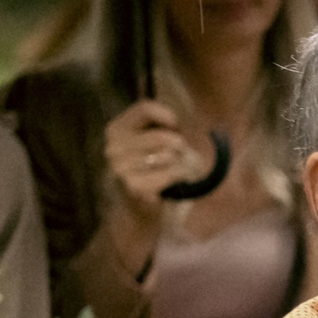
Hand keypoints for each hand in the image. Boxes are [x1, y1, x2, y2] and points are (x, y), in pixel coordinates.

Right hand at [105, 100, 199, 230]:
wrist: (139, 208)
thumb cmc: (151, 168)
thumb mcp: (150, 140)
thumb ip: (163, 125)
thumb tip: (203, 121)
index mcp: (115, 129)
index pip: (145, 108)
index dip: (169, 118)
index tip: (176, 129)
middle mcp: (113, 147)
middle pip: (163, 136)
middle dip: (178, 146)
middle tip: (175, 155)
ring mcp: (121, 168)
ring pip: (169, 155)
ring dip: (178, 163)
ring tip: (168, 170)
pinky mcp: (134, 187)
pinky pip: (171, 173)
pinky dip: (177, 177)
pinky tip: (167, 184)